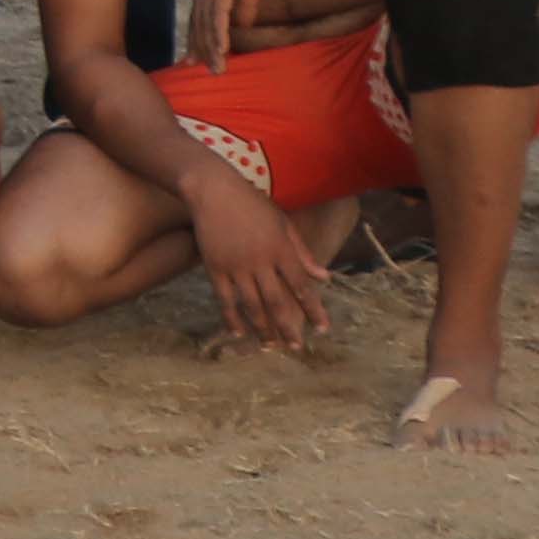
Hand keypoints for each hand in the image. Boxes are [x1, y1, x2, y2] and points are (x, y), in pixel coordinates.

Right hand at [191, 173, 330, 349]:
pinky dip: (232, 318)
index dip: (314, 309)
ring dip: (263, 328)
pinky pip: (225, 299)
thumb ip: (303, 253)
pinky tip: (239, 332)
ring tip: (271, 345)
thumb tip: (325, 278)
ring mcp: (236, 267)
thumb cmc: (252, 203)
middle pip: (277, 302)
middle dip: (288, 327)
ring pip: (252, 305)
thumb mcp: (283, 223)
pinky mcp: (215, 268)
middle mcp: (260, 262)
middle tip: (296, 348)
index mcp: (281, 249)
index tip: (323, 329)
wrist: (213, 190)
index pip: (302, 286)